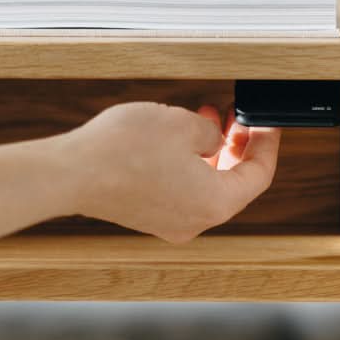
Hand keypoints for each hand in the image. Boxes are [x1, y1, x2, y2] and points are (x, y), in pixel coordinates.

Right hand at [57, 102, 280, 243]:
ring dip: (214, 152)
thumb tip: (214, 139)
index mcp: (215, 203)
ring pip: (207, 186)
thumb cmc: (123, 149)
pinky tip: (181, 138)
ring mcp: (170, 222)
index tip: (266, 124)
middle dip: (239, 146)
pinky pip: (183, 190)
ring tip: (208, 118)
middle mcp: (196, 220)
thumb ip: (212, 132)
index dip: (267, 145)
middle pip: (234, 184)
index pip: (259, 176)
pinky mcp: (148, 215)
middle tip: (237, 117)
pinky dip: (191, 164)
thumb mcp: (183, 123)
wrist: (72, 173)